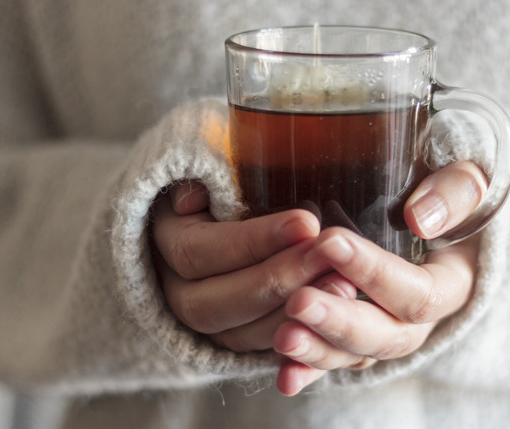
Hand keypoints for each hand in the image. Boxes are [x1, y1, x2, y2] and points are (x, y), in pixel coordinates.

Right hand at [150, 180, 330, 350]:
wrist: (221, 214)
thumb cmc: (224, 178)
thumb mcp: (206, 159)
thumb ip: (201, 171)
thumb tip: (191, 197)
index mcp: (166, 242)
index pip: (202, 251)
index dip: (255, 241)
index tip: (307, 223)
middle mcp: (176, 291)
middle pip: (218, 302)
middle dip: (280, 279)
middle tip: (329, 255)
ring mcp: (205, 324)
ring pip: (241, 334)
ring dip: (293, 313)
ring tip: (343, 284)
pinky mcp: (235, 339)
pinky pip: (263, 349)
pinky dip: (300, 337)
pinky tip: (336, 313)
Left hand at [272, 161, 485, 394]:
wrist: (432, 218)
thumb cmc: (447, 195)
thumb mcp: (466, 184)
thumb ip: (455, 193)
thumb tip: (421, 219)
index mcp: (452, 284)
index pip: (420, 292)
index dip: (377, 273)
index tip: (331, 242)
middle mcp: (421, 321)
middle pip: (386, 336)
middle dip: (341, 322)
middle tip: (299, 301)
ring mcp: (386, 334)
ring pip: (356, 355)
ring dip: (319, 350)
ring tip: (283, 338)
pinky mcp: (355, 340)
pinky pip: (333, 361)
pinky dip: (308, 371)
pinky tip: (284, 378)